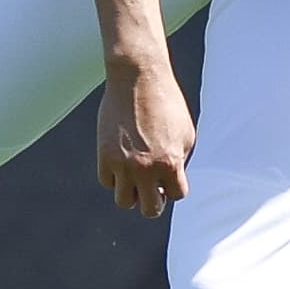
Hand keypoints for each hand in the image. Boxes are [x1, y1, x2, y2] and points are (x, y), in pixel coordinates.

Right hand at [95, 57, 196, 217]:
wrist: (137, 78)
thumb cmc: (166, 103)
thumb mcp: (185, 133)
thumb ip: (179, 161)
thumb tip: (169, 183)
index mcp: (170, 163)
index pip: (176, 195)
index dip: (174, 186)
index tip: (170, 174)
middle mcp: (146, 168)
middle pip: (150, 210)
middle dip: (154, 200)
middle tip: (153, 186)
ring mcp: (122, 164)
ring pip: (124, 201)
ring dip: (132, 192)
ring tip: (135, 175)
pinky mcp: (104, 154)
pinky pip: (107, 181)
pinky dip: (114, 176)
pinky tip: (122, 160)